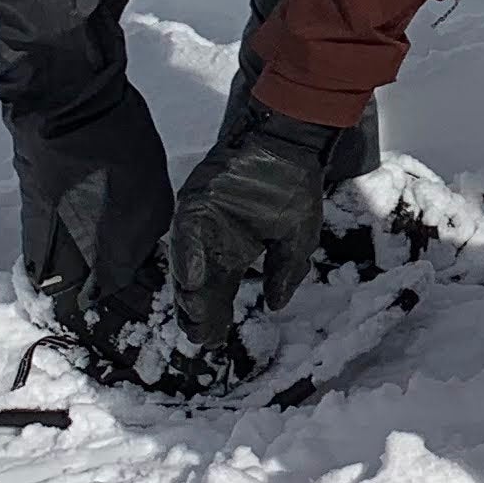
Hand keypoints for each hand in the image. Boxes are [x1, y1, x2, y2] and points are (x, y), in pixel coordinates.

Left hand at [170, 100, 352, 354]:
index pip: (221, 291)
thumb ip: (286, 272)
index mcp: (236, 251)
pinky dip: (187, 258)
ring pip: (187, 265)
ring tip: (193, 317)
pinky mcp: (194, 204)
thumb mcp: (298, 238)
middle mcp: (214, 242)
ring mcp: (201, 223)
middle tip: (200, 337)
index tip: (215, 340)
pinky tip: (192, 281)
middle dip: (198, 312)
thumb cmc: (295, 186)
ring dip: (189, 292)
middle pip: (200, 285)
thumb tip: (275, 306)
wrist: (287, 142)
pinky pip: (185, 235)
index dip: (216, 315)